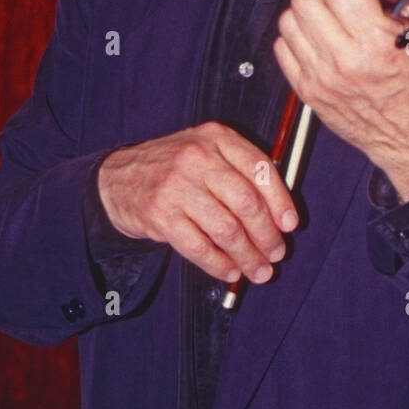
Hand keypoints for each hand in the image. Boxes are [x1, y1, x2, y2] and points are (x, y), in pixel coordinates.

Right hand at [97, 123, 297, 283]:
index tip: (290, 225)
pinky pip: (200, 247)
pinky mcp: (161, 215)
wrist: (117, 179)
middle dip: (267, 235)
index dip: (281, 201)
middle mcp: (197, 157)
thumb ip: (239, 169)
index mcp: (215, 138)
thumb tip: (279, 210)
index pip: (260, 169)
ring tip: (258, 270)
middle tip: (276, 254)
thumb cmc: (172, 167)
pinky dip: (220, 265)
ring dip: (248, 256)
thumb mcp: (205, 150)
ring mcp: (177, 186)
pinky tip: (230, 271)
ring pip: (227, 230)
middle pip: (247, 203)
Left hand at [274, 0, 408, 201]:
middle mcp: (345, 61)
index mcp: (379, 44)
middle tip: (341, 5)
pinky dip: (296, 39)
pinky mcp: (307, 92)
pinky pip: (281, 48)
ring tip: (329, 23)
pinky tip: (318, 44)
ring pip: (288, 21)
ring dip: (308, 15)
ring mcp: (321, 78)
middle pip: (306, 1)